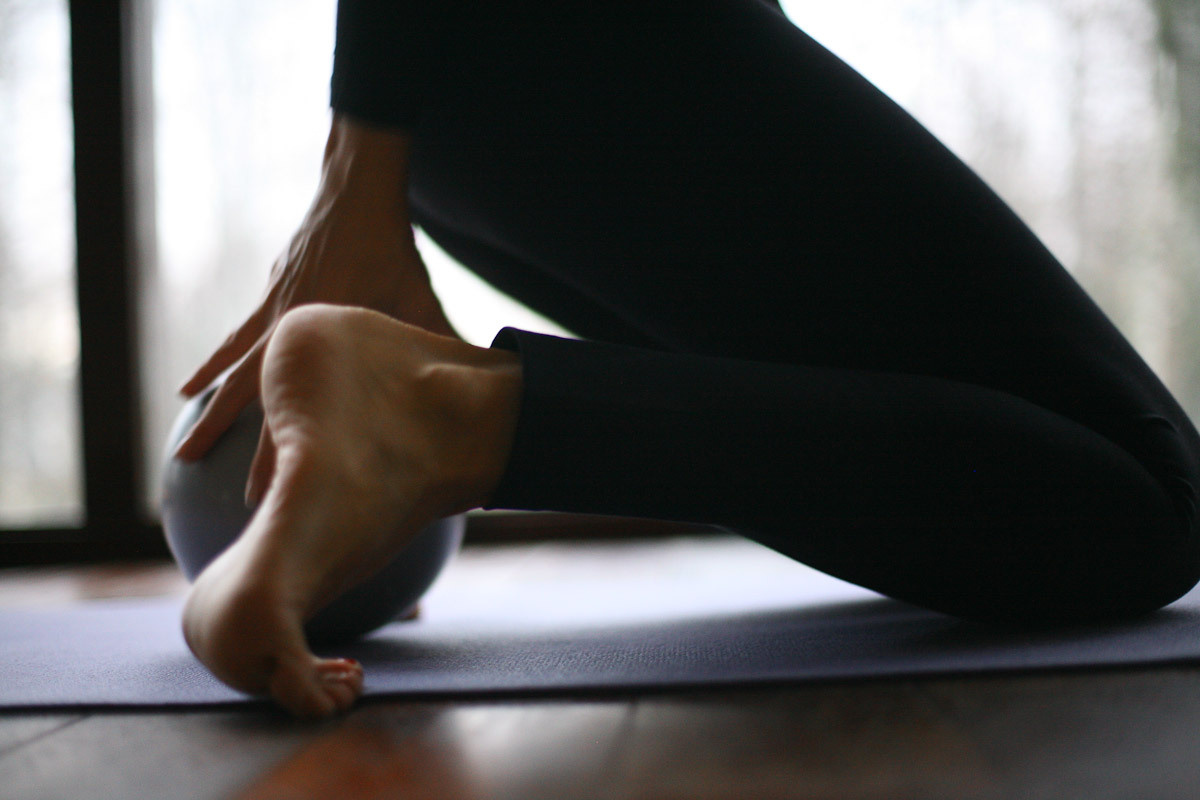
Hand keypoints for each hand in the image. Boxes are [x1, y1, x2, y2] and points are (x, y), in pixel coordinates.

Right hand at [174, 115, 456, 490]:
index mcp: (335, 340)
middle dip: (254, 454)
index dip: (299, 452)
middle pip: (267, 404)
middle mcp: (296, 332)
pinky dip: (212, 366)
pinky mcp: (266, 300)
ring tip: (184, 454)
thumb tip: (478, 379)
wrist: (355, 194)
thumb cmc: (393, 251)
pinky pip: (233, 341)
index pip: (312, 408)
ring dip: (212, 417)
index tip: (292, 495)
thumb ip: (439, 340)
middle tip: (242, 501)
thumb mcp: (420, 300)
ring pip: (236, 376)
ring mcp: (273, 314)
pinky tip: (188, 390)